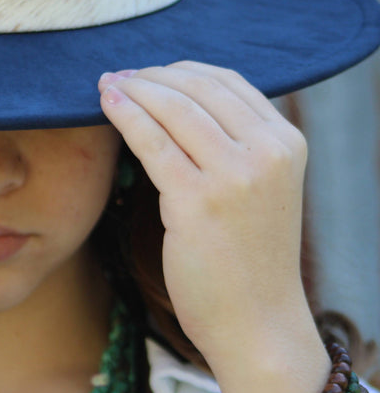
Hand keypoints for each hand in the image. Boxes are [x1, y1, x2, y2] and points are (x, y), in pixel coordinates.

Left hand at [99, 61, 310, 367]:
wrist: (255, 322)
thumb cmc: (247, 265)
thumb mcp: (258, 195)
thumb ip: (235, 153)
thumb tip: (183, 116)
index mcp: (287, 143)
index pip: (229, 83)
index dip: (181, 71)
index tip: (148, 72)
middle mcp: (268, 151)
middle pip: (200, 88)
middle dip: (152, 75)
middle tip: (119, 74)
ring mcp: (236, 175)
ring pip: (174, 108)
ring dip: (135, 89)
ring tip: (106, 84)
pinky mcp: (199, 201)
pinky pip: (153, 142)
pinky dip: (126, 116)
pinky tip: (107, 104)